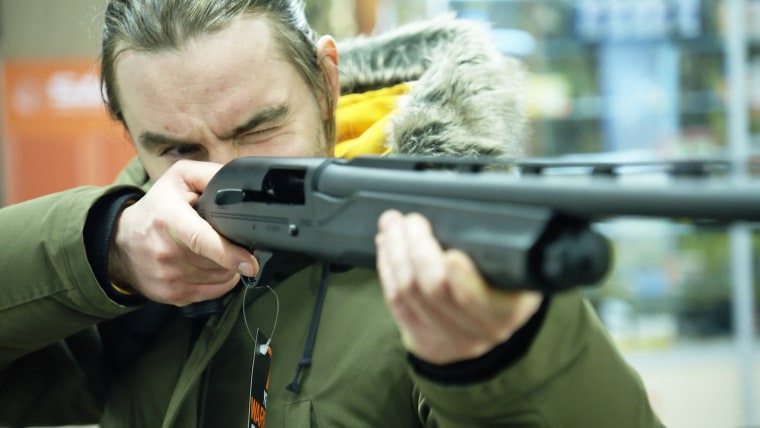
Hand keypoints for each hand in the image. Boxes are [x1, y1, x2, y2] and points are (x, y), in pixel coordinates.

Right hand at [108, 160, 258, 305]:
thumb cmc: (156, 207)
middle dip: (233, 252)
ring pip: (220, 278)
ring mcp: (168, 278)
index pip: (200, 240)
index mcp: (168, 219)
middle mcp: (165, 252)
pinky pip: (212, 293)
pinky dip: (220, 281)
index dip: (229, 253)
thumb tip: (242, 186)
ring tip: (217, 250)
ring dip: (228, 267)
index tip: (249, 263)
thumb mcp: (179, 178)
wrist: (120, 242)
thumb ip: (210, 175)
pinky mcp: (171, 296)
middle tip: (227, 237)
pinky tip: (212, 266)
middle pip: (218, 262)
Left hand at [375, 210, 542, 364]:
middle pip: (434, 290)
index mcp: (509, 310)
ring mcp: (450, 340)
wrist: (489, 322)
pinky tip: (387, 248)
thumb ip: (496, 243)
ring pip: (408, 293)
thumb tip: (458, 213)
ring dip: (394, 252)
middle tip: (411, 220)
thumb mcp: (514, 262)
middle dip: (416, 246)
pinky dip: (387, 269)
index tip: (451, 255)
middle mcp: (481, 331)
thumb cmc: (503, 282)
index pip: (479, 298)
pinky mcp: (424, 342)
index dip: (462, 279)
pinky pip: (396, 302)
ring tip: (393, 226)